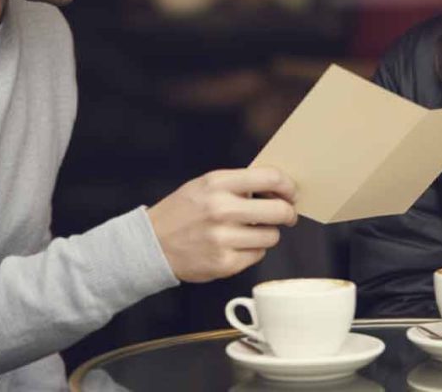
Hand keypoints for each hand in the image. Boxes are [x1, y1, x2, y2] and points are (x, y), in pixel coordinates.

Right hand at [147, 166, 297, 282]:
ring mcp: (223, 238)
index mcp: (217, 184)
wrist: (151, 244)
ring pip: (272, 236)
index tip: (291, 192)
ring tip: (251, 231)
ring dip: (267, 234)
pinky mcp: (224, 263)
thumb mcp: (204, 185)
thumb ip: (237, 184)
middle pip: (279, 211)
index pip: (270, 178)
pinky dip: (252, 251)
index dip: (288, 186)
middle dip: (287, 213)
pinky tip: (237, 245)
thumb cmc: (182, 212)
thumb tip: (276, 188)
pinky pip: (257, 256)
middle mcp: (221, 209)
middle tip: (286, 215)